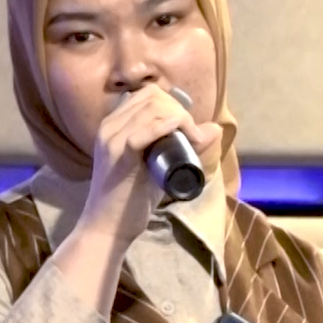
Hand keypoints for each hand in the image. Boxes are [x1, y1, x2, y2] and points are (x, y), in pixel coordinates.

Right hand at [78, 84, 221, 247]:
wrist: (108, 227)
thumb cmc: (131, 199)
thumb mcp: (157, 166)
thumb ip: (179, 147)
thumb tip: (215, 128)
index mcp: (114, 124)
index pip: (149, 95)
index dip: (174, 105)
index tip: (188, 128)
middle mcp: (110, 126)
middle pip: (152, 98)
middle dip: (180, 111)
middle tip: (193, 137)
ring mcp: (112, 140)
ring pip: (151, 110)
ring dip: (179, 119)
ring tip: (191, 140)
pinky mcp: (118, 156)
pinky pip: (143, 132)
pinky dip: (165, 126)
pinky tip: (180, 129)